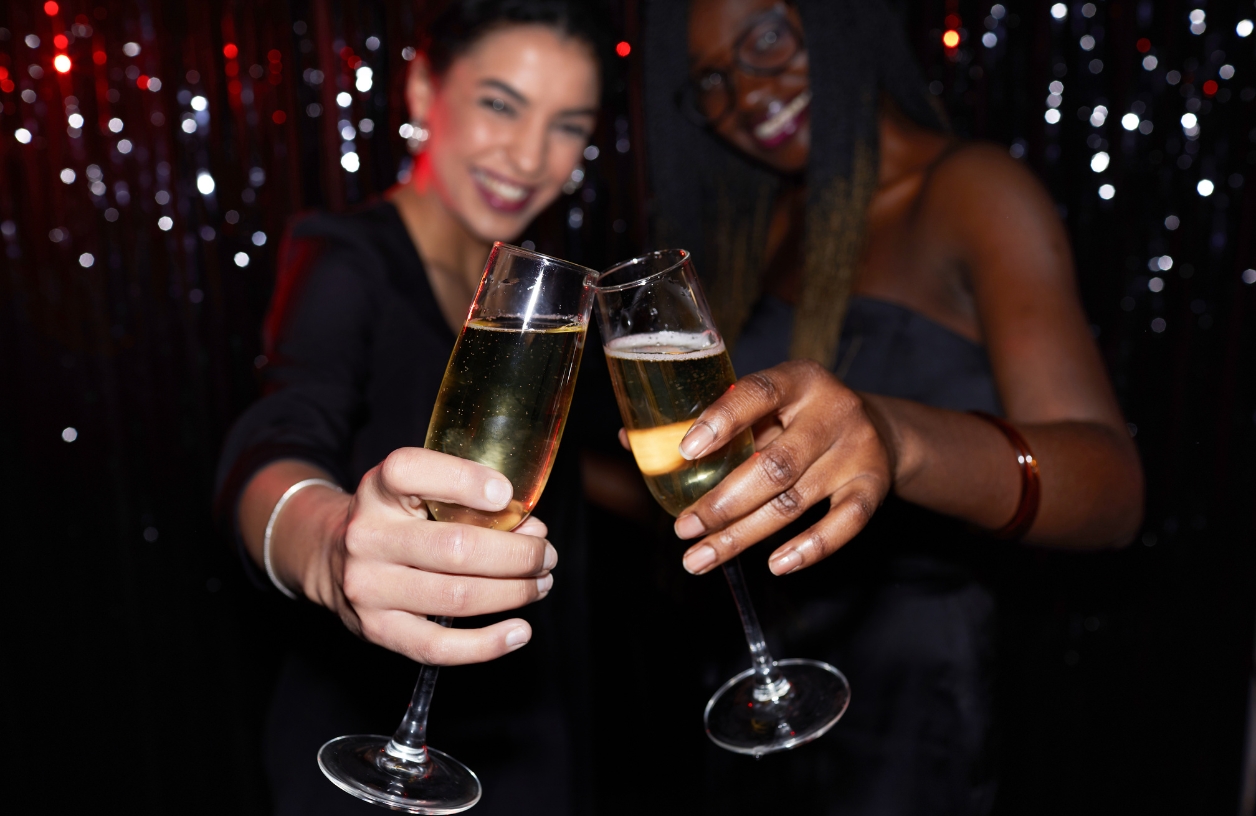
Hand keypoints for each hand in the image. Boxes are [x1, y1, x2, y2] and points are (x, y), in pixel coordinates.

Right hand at [294, 448, 556, 665]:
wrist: (332, 558)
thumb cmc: (397, 520)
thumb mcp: (419, 492)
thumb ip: (473, 502)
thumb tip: (532, 532)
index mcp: (378, 488)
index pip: (411, 472)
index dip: (464, 480)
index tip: (506, 494)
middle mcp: (367, 536)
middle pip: (455, 547)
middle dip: (517, 555)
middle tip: (546, 556)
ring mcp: (369, 587)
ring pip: (456, 597)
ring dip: (513, 593)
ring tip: (540, 585)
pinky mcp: (377, 629)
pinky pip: (438, 647)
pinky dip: (487, 644)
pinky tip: (519, 632)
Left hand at [670, 361, 893, 575]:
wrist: (878, 427)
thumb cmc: (798, 417)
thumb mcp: (762, 405)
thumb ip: (707, 421)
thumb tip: (630, 442)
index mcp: (797, 379)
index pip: (758, 392)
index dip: (721, 420)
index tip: (685, 451)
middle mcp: (832, 411)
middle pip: (774, 465)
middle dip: (722, 503)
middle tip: (684, 528)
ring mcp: (857, 450)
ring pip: (795, 501)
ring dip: (744, 535)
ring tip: (700, 558)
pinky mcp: (874, 486)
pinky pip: (844, 525)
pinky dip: (809, 549)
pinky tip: (775, 565)